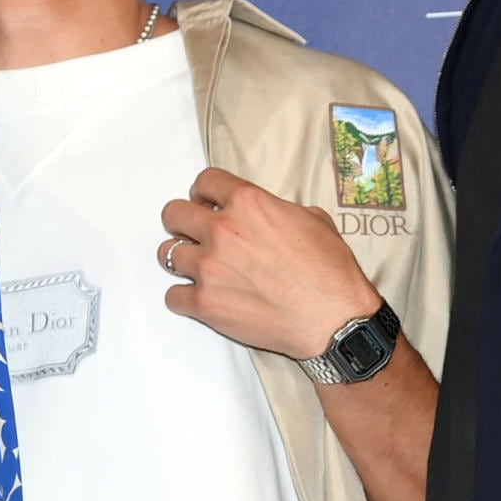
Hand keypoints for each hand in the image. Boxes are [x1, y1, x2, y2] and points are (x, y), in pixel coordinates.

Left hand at [158, 167, 379, 358]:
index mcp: (248, 203)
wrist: (333, 319)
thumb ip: (277, 210)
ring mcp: (209, 268)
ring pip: (166, 254)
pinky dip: (184, 298)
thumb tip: (266, 214)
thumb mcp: (313, 220)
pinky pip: (172, 296)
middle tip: (195, 235)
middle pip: (173, 214)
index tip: (205, 203)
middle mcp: (222, 230)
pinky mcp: (205, 303)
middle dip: (182, 222)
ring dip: (183, 259)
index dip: (203, 192)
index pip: (205, 181)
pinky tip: (202, 298)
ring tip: (201, 269)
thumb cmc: (330, 271)